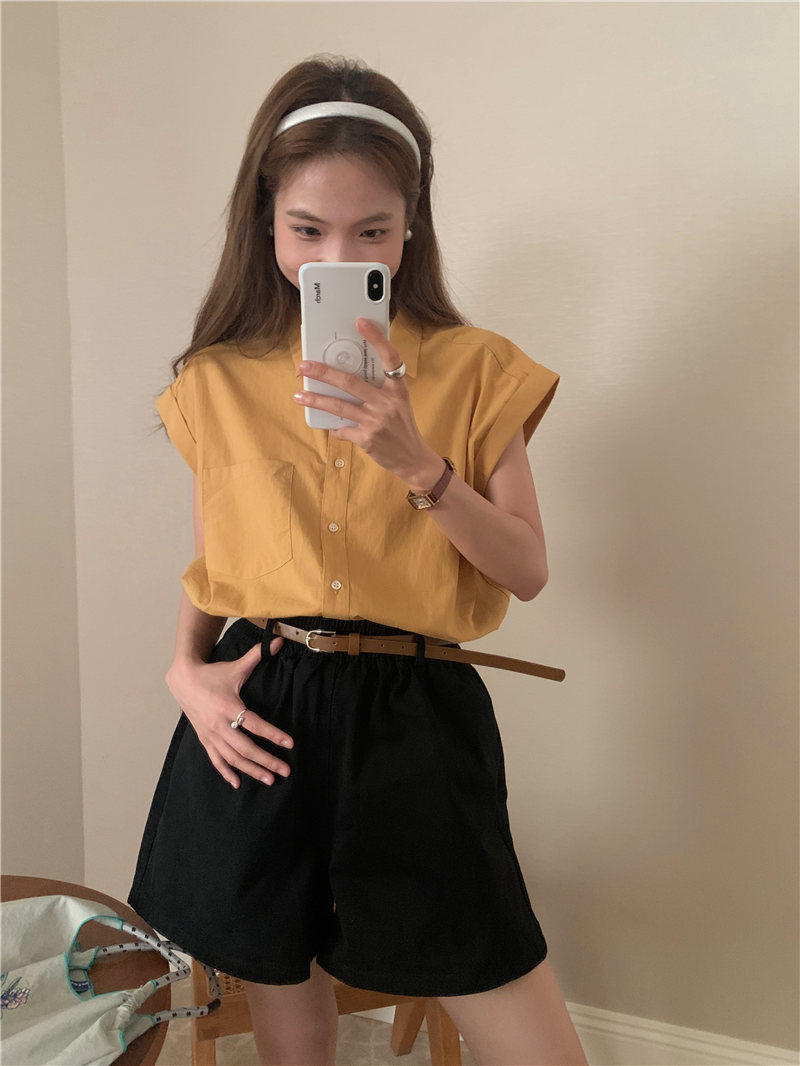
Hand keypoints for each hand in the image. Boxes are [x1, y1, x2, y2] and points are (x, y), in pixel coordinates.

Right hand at [165, 634, 293, 789]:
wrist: (182, 679)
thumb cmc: (212, 673)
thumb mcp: (236, 666)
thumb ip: (257, 655)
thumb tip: (279, 641)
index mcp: (228, 706)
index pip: (254, 725)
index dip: (272, 734)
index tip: (289, 743)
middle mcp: (219, 724)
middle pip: (245, 748)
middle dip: (266, 761)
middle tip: (285, 771)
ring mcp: (210, 734)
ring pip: (232, 758)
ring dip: (251, 770)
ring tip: (269, 779)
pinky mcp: (204, 739)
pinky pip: (216, 760)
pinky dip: (226, 773)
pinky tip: (238, 783)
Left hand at [293, 317, 438, 483]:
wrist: (412, 458)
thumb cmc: (402, 426)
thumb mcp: (398, 403)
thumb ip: (379, 389)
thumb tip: (345, 376)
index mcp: (397, 389)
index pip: (390, 357)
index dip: (376, 338)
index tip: (361, 322)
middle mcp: (388, 402)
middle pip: (350, 382)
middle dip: (324, 373)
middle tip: (304, 366)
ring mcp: (377, 421)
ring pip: (339, 406)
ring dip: (316, 400)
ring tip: (299, 395)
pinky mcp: (367, 439)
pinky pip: (342, 429)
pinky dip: (335, 428)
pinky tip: (332, 426)